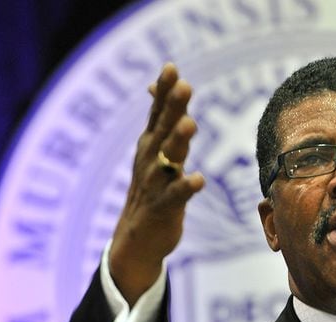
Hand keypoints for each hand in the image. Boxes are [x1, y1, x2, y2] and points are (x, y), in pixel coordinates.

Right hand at [109, 63, 204, 304]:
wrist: (137, 239)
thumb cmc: (152, 189)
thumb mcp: (152, 151)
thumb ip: (159, 119)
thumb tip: (153, 85)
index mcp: (150, 145)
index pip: (157, 113)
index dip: (163, 91)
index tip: (171, 68)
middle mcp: (150, 160)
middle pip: (163, 129)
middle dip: (173, 107)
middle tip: (184, 86)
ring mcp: (155, 184)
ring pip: (168, 159)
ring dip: (179, 141)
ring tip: (191, 124)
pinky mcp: (164, 208)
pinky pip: (176, 196)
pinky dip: (186, 187)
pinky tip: (199, 179)